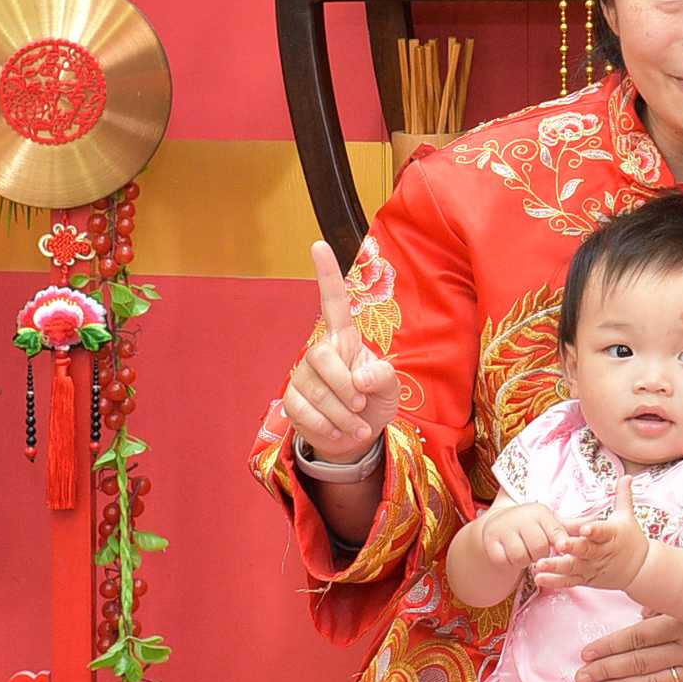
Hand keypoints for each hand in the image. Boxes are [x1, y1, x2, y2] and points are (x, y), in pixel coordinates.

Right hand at [280, 240, 400, 466]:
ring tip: (357, 425)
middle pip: (321, 357)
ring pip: (314, 389)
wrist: (355, 437)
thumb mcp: (390, 388)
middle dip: (343, 385)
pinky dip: (327, 427)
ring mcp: (303, 377)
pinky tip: (339, 432)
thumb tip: (360, 379)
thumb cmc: (373, 402)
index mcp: (345, 340)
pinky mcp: (292, 402)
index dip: (327, 275)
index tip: (318, 244)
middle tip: (361, 404)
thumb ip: (384, 377)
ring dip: (341, 414)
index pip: (333, 302)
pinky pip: (303, 412)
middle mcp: (321, 353)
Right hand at [472, 501, 566, 576]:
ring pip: (521, 557)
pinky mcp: (490, 541)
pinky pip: (503, 561)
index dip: (560, 542)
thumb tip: (597, 523)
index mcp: (540, 513)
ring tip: (525, 553)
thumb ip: (572, 526)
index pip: (555, 531)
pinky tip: (511, 555)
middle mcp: (521, 518)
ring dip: (525, 561)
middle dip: (541, 555)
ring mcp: (503, 529)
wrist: (499, 522)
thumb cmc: (532, 525)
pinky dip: (509, 563)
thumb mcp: (551, 522)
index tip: (561, 549)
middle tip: (537, 552)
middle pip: (539, 548)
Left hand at [534, 472, 650, 592]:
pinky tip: (539, 577)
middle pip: (586, 550)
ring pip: (574, 567)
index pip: (603, 531)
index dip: (594, 530)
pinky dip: (554, 581)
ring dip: (556, 566)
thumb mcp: (627, 517)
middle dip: (573, 548)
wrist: (639, 569)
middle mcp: (602, 552)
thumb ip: (623, 496)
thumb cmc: (630, 539)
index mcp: (612, 535)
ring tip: (539, 565)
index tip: (584, 528)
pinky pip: (569, 581)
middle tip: (559, 545)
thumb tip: (628, 475)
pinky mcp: (586, 578)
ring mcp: (593, 567)